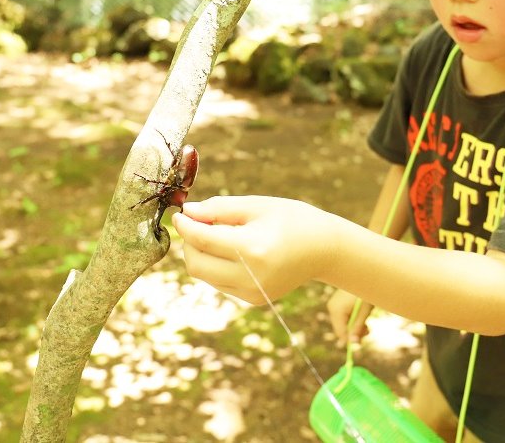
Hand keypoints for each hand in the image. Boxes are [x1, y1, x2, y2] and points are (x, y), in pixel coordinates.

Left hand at [173, 196, 339, 304]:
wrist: (326, 249)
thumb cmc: (293, 219)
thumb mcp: (258, 205)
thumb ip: (220, 209)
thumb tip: (188, 212)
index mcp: (253, 249)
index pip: (202, 240)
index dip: (185, 226)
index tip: (178, 214)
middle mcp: (250, 276)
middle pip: (196, 264)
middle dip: (188, 243)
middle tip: (196, 223)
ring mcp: (252, 292)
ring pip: (205, 275)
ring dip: (201, 254)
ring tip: (218, 234)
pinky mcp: (254, 300)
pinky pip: (220, 282)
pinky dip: (216, 265)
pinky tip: (233, 250)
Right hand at [327, 289, 372, 344]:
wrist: (363, 273)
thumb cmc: (365, 292)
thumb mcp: (364, 312)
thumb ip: (357, 328)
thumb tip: (353, 343)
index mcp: (336, 311)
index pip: (340, 332)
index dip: (350, 339)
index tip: (361, 342)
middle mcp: (332, 308)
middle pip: (341, 328)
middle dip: (354, 332)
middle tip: (368, 331)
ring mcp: (334, 304)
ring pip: (343, 322)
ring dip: (355, 325)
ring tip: (367, 322)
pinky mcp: (337, 301)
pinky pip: (343, 315)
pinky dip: (352, 318)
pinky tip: (361, 314)